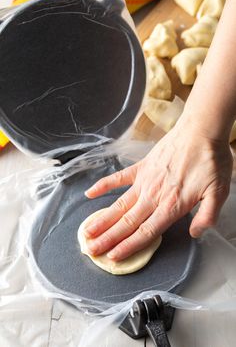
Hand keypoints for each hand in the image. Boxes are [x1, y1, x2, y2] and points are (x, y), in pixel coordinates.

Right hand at [84, 117, 232, 260]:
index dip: (128, 246)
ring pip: (120, 205)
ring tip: (87, 230)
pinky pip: (118, 178)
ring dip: (103, 219)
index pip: (146, 232)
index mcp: (171, 206)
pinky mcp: (141, 167)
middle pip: (127, 222)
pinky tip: (90, 193)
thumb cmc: (212, 161)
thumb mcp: (219, 192)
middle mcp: (153, 196)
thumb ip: (207, 216)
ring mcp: (144, 181)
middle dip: (108, 238)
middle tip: (92, 249)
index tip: (112, 256)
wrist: (201, 131)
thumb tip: (195, 234)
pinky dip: (104, 186)